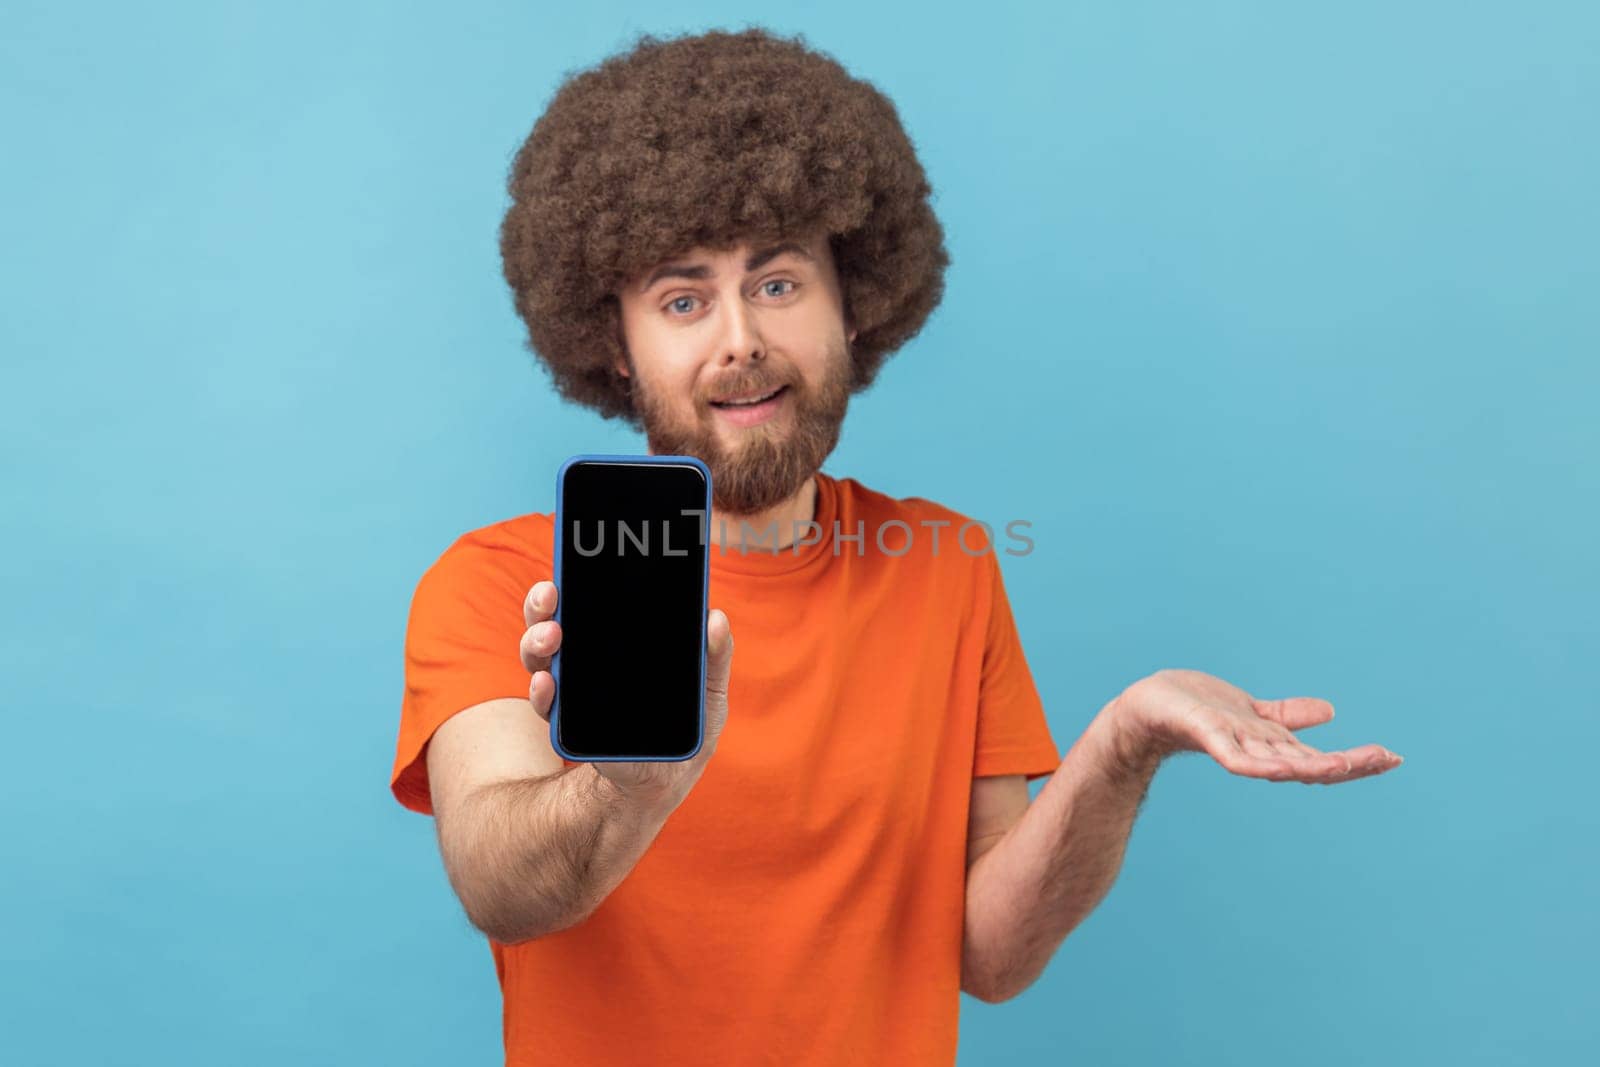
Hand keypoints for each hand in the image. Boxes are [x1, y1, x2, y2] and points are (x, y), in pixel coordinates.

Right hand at [520, 579, 734, 809]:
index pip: (593, 600)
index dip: (579, 579)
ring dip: (538, 639)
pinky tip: (547, 683)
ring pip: (540, 652)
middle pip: (554, 618)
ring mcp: (572, 688)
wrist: (660, 783)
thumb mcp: (708, 693)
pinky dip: (541, 691)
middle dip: (543, 603)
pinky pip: (545, 701)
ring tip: (552, 636)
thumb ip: (715, 657)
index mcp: (620, 642)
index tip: (577, 562)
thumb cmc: (686, 732)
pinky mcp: (566, 722)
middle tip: (551, 595)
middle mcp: (587, 657)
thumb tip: (715, 616)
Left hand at [1109, 668, 1402, 783]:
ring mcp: (1234, 747)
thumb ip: (1285, 716)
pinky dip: (1258, 763)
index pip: (1322, 758)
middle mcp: (1258, 752)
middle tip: (1387, 759)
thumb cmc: (1195, 710)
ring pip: (1279, 763)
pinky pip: (1236, 757)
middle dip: (1349, 763)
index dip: (1357, 760)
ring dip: (1312, 766)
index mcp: (1271, 746)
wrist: (1147, 708)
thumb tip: (1329, 711)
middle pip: (1309, 764)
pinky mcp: (1206, 736)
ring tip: (1346, 764)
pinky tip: (1281, 766)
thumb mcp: (1251, 711)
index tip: (1394, 757)